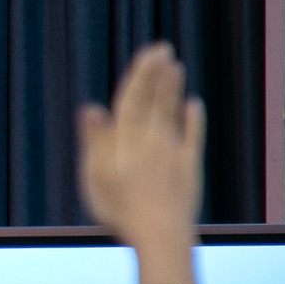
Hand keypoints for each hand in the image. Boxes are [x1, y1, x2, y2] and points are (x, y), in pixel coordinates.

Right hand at [77, 42, 202, 283]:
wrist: (160, 233)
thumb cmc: (120, 208)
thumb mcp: (95, 176)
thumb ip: (95, 141)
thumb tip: (91, 108)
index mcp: (127, 139)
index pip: (133, 99)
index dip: (141, 75)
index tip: (149, 52)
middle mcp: (152, 139)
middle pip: (155, 101)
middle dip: (158, 74)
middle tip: (163, 49)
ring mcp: (173, 152)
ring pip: (172, 113)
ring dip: (173, 89)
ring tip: (176, 68)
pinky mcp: (189, 167)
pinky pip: (192, 136)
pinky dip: (193, 119)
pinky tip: (193, 105)